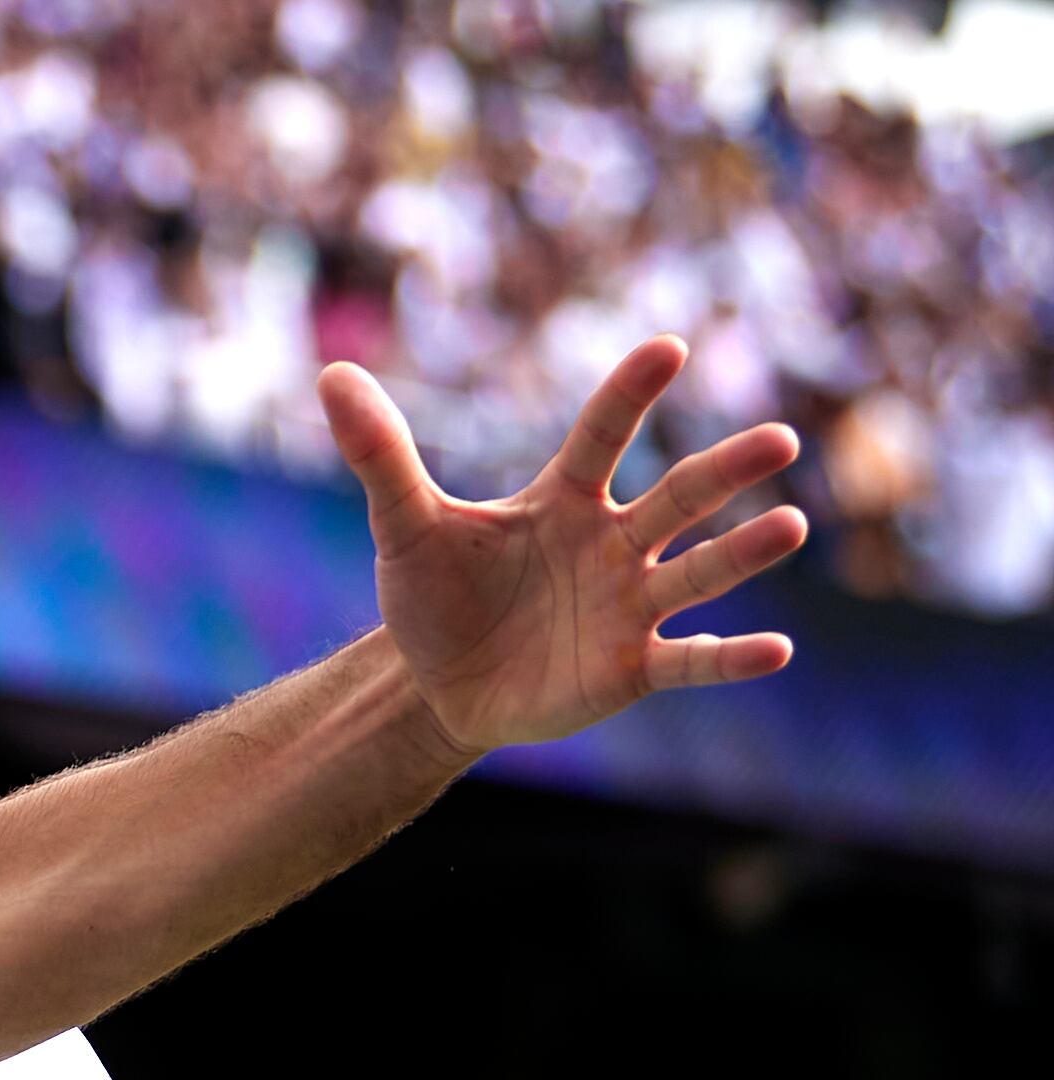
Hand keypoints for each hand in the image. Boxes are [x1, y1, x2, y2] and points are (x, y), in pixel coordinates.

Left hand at [327, 335, 804, 756]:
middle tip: (779, 441)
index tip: (667, 349)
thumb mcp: (403, 530)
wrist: (436, 687)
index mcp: (562, 500)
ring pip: (698, 573)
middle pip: (677, 499)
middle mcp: (612, 543)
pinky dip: (730, 658)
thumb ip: (380, 456)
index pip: (601, 436)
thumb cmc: (433, 598)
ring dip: (743, 553)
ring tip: (791, 526)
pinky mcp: (632, 668)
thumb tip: (332, 375)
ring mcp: (629, 605)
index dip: (629, 396)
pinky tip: (778, 651)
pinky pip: (690, 661)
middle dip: (726, 471)